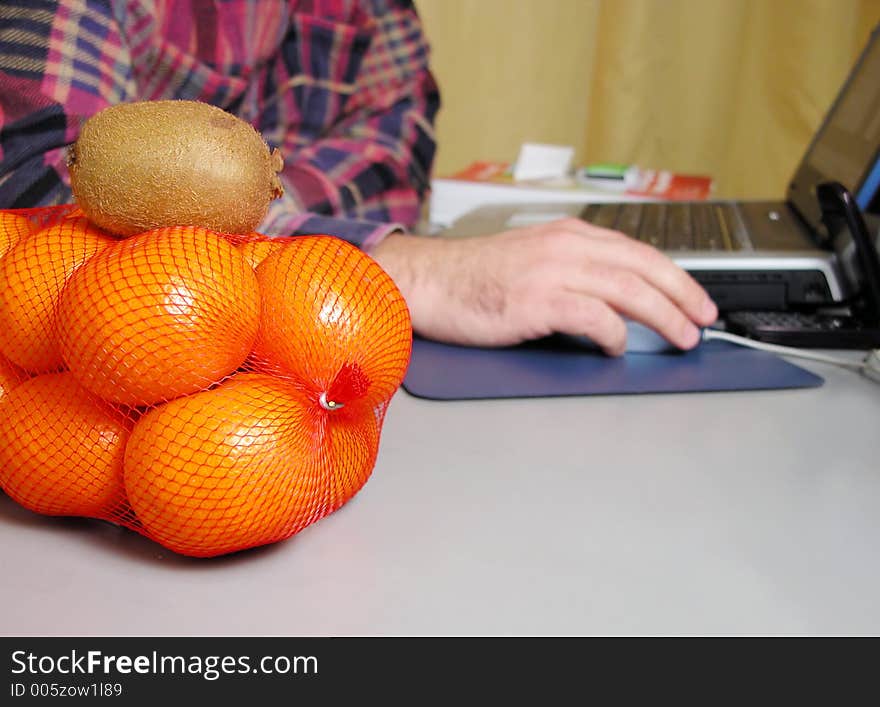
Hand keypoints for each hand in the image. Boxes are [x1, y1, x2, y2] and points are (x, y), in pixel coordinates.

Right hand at [369, 218, 718, 355]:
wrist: (429, 280)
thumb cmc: (474, 278)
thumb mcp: (533, 259)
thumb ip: (573, 271)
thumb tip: (613, 301)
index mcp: (569, 235)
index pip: (639, 252)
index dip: (676, 278)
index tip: (695, 300)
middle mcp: (566, 247)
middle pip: (644, 268)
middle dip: (683, 297)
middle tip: (703, 322)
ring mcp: (552, 271)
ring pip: (629, 290)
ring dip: (663, 317)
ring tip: (681, 338)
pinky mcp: (536, 300)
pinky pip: (593, 315)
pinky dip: (615, 332)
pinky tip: (619, 347)